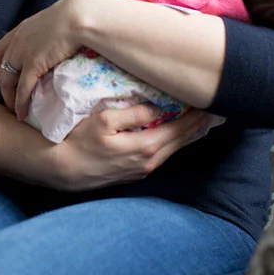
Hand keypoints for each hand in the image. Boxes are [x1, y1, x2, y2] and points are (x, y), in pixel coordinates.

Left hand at [0, 0, 84, 120]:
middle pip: (1, 67)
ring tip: (13, 110)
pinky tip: (21, 113)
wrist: (78, 17)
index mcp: (21, 29)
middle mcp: (17, 41)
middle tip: (4, 98)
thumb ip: (47, 31)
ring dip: (9, 98)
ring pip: (8, 80)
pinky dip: (20, 103)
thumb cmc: (73, 16)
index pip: (0, 48)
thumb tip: (54, 39)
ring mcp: (23, 53)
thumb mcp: (52, 21)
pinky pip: (22, 89)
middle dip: (0, 85)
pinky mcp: (33, 65)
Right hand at [50, 106, 208, 191]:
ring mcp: (141, 170)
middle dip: (196, 124)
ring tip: (197, 120)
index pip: (180, 128)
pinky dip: (171, 143)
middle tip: (211, 108)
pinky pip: (160, 156)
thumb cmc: (79, 140)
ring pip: (172, 150)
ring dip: (186, 135)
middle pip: (181, 141)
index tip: (209, 100)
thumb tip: (159, 107)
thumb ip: (135, 113)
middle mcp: (149, 162)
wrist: (62, 168)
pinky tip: (173, 136)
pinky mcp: (133, 174)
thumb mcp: (105, 119)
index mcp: (146, 146)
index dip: (196, 114)